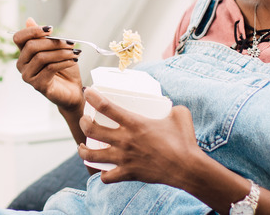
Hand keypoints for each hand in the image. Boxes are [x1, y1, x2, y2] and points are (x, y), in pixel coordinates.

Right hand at [13, 18, 82, 111]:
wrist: (72, 90)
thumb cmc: (64, 69)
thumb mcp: (56, 49)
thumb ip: (44, 37)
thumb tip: (29, 20)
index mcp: (24, 53)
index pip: (18, 38)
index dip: (32, 30)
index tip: (50, 29)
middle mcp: (22, 64)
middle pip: (31, 46)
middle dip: (53, 42)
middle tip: (70, 43)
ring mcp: (28, 76)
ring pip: (41, 57)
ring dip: (61, 52)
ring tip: (75, 53)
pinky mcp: (38, 85)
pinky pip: (50, 68)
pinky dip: (64, 62)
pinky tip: (73, 61)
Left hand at [77, 88, 201, 186]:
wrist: (187, 168)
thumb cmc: (184, 140)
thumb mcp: (180, 114)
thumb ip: (171, 107)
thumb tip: (169, 105)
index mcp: (135, 123)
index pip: (106, 107)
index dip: (93, 98)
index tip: (88, 92)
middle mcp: (125, 140)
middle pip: (91, 129)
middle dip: (83, 122)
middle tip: (85, 120)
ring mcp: (124, 158)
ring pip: (91, 155)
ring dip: (83, 150)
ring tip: (82, 147)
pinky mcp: (129, 173)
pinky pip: (107, 177)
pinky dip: (103, 174)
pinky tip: (104, 170)